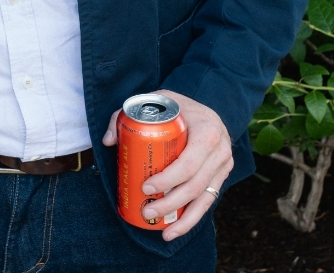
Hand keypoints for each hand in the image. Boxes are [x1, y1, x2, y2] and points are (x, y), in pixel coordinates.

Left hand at [102, 89, 231, 240]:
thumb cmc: (175, 107)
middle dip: (171, 203)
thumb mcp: (151, 101)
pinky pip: (208, 201)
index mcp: (208, 131)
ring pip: (205, 199)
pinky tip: (176, 230)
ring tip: (164, 233)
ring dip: (184, 219)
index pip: (189, 162)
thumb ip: (125, 116)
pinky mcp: (222, 177)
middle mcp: (221, 151)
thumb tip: (109, 142)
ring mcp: (224, 166)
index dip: (168, 179)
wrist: (203, 109)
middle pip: (196, 185)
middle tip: (147, 210)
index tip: (145, 187)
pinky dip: (192, 218)